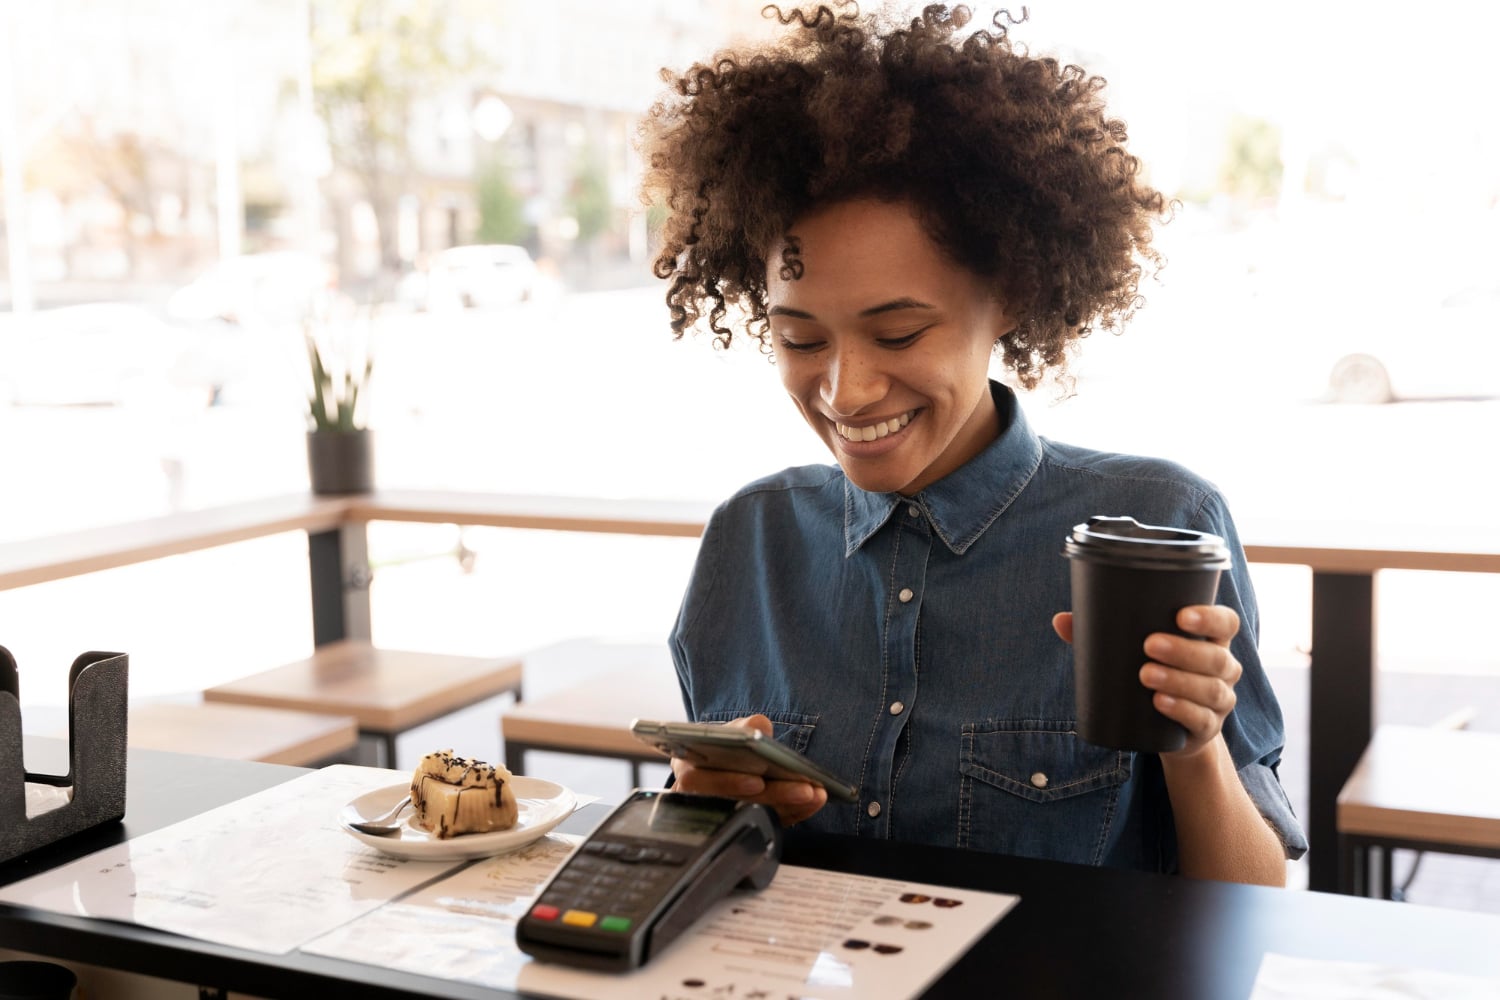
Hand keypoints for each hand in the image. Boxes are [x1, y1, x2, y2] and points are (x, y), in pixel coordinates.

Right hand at [668, 713, 828, 824]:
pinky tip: (814, 800)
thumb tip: (760, 727)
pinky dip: (795, 812)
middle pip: (734, 804)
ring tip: (814, 793)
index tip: (757, 781)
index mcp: (686, 771)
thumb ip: (744, 726)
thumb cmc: (722, 745)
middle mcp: (699, 799)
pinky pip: (769, 823)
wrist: (721, 760)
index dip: (728, 783)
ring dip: (789, 806)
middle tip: (803, 789)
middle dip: (773, 796)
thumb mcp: (729, 729)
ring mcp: (724, 816)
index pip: (698, 782)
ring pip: (755, 816)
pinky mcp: (746, 825)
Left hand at [1052, 605, 1243, 758]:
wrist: (1169, 729)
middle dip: (1184, 650)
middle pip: (1217, 656)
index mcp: (1210, 639)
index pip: (1226, 622)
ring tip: (1146, 675)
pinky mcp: (1208, 727)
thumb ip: (1102, 634)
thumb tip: (1061, 620)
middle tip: (1149, 645)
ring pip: (1210, 688)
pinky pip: (1202, 719)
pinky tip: (1160, 703)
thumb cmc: (1153, 672)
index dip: (1210, 617)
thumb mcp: (1135, 652)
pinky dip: (1182, 710)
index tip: (1181, 615)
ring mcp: (1220, 699)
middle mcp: (1223, 667)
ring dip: (1179, 681)